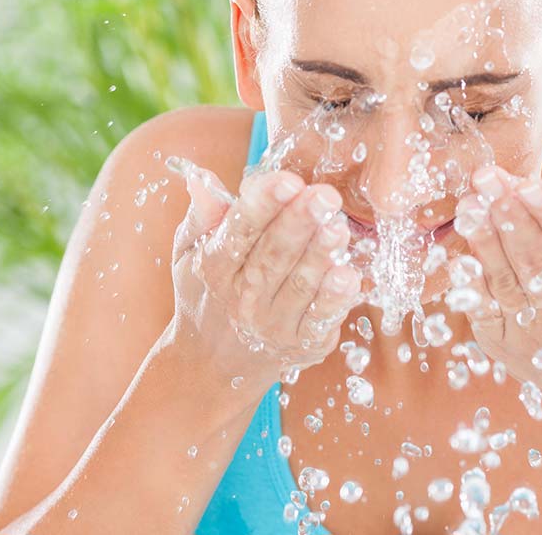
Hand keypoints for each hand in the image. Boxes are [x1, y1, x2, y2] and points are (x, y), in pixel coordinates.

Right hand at [170, 165, 361, 391]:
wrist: (215, 363)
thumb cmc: (209, 292)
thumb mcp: (192, 252)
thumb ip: (204, 215)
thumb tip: (202, 178)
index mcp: (215, 268)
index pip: (239, 231)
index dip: (263, 205)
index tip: (287, 180)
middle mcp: (243, 298)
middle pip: (273, 256)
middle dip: (300, 224)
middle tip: (324, 196)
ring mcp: (274, 324)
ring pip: (299, 286)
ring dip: (321, 256)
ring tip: (338, 227)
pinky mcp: (303, 344)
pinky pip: (321, 319)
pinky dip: (335, 300)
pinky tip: (349, 276)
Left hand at [452, 164, 541, 441]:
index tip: (533, 184)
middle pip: (532, 256)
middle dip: (508, 212)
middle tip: (488, 176)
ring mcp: (528, 332)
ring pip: (502, 278)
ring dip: (482, 239)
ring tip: (469, 203)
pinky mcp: (502, 343)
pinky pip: (480, 309)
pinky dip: (467, 283)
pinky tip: (457, 253)